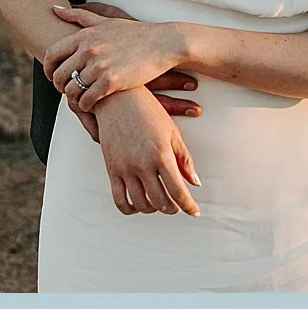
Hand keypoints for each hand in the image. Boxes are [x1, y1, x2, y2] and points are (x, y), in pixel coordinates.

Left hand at [49, 20, 198, 119]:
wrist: (161, 44)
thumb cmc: (134, 33)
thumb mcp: (105, 20)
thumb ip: (79, 16)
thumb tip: (54, 9)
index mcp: (85, 35)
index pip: (52, 54)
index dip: (47, 69)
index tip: (51, 76)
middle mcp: (89, 49)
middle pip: (59, 75)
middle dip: (59, 86)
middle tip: (67, 90)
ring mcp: (99, 66)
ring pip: (71, 90)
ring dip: (73, 98)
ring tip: (80, 98)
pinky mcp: (110, 82)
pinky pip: (87, 100)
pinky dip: (85, 105)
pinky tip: (91, 105)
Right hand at [93, 78, 202, 218]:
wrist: (116, 97)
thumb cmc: (147, 110)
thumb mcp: (171, 131)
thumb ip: (184, 159)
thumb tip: (195, 183)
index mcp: (161, 154)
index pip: (178, 192)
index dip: (189, 206)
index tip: (194, 211)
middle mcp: (143, 164)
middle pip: (161, 202)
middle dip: (173, 208)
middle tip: (178, 206)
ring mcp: (125, 168)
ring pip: (142, 204)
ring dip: (154, 209)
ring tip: (160, 203)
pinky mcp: (112, 169)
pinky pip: (120, 200)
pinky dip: (131, 209)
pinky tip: (139, 204)